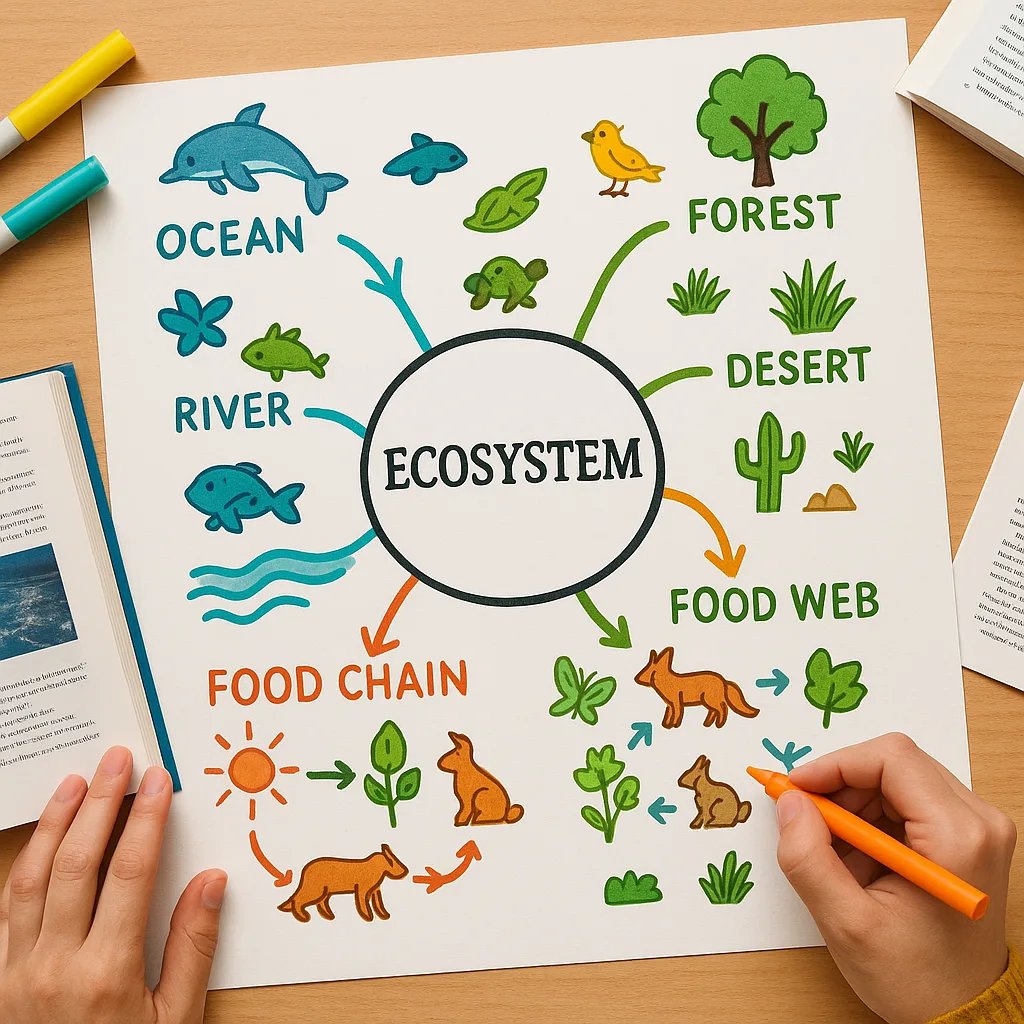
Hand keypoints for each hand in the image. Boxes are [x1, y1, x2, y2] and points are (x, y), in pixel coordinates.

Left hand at [0, 746, 226, 1022]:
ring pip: (30, 877)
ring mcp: (15, 971)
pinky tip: (38, 841)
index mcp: (106, 973)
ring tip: (75, 782)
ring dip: (55, 823)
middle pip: (76, 862)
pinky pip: (3, 908)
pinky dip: (21, 865)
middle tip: (118, 760)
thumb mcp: (175, 1023)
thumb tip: (211, 881)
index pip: (129, 872)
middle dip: (100, 802)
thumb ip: (193, 949)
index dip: (144, 818)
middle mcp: (53, 965)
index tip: (157, 781)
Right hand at [776, 733, 1014, 1023]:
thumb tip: (789, 802)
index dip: (834, 765)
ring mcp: (978, 826)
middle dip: (841, 784)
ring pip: (899, 777)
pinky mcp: (969, 835)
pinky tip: (859, 855)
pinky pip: (909, 799)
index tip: (796, 789)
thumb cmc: (917, 979)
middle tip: (807, 820)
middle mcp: (979, 821)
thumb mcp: (847, 925)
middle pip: (895, 763)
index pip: (892, 758)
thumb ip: (809, 858)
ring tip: (835, 850)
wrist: (964, 1016)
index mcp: (958, 837)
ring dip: (855, 802)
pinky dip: (872, 816)